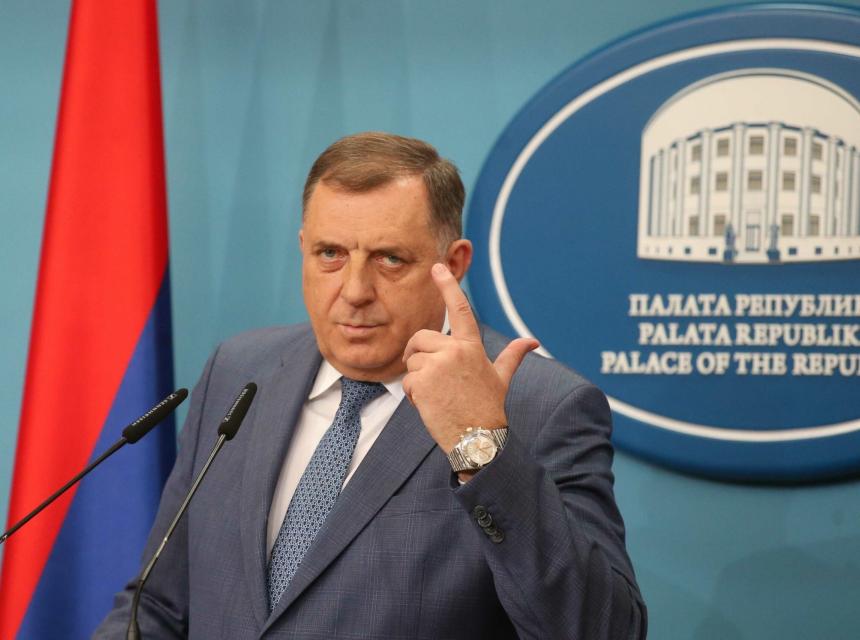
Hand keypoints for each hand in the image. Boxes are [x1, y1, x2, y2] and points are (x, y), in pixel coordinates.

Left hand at [402, 263, 538, 453]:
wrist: (478, 438)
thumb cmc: (488, 408)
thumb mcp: (501, 378)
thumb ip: (512, 356)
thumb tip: (532, 342)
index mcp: (472, 346)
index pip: (459, 309)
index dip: (448, 286)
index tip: (437, 268)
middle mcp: (454, 350)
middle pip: (421, 338)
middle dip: (419, 355)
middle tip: (433, 379)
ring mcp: (437, 365)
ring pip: (411, 360)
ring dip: (417, 378)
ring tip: (437, 395)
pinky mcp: (421, 381)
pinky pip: (406, 379)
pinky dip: (412, 393)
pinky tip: (429, 405)